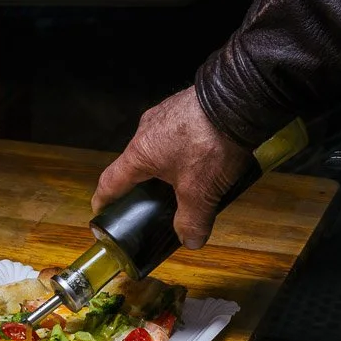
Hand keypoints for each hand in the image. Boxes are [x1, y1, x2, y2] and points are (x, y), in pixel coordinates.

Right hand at [91, 86, 252, 248]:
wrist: (239, 99)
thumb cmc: (210, 143)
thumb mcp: (200, 191)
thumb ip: (192, 220)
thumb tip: (190, 241)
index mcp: (139, 153)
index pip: (111, 181)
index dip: (104, 200)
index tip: (101, 211)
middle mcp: (146, 130)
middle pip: (135, 164)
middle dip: (142, 184)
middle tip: (152, 201)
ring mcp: (165, 113)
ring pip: (158, 146)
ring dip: (166, 165)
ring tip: (186, 180)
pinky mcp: (186, 104)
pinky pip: (177, 132)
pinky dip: (183, 148)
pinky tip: (203, 156)